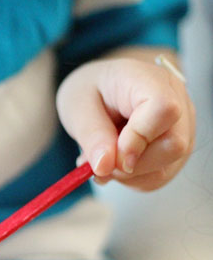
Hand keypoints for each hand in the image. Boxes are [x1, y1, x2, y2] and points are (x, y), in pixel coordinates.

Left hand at [56, 52, 194, 190]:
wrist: (104, 90)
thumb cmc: (91, 92)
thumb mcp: (76, 106)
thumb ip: (91, 134)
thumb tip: (105, 166)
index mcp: (149, 80)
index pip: (164, 110)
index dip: (138, 139)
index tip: (110, 156)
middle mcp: (178, 101)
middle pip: (173, 146)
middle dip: (128, 165)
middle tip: (96, 161)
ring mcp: (183, 127)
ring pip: (166, 168)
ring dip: (126, 175)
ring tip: (102, 159)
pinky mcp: (178, 150)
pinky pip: (159, 177)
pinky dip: (131, 179)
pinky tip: (115, 163)